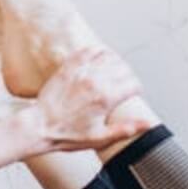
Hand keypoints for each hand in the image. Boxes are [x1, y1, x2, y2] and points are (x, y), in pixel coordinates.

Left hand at [30, 45, 148, 150]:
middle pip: (124, 68)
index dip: (137, 89)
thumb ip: (126, 129)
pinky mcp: (69, 67)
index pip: (134, 84)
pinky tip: (99, 59)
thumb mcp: (100, 137)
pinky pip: (88, 50)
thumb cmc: (66, 134)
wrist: (38, 126)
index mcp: (105, 98)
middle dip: (129, 76)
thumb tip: (148, 124)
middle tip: (125, 84)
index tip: (133, 93)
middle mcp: (95, 81)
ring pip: (109, 56)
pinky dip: (98, 51)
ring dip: (116, 62)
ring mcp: (81, 72)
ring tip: (115, 71)